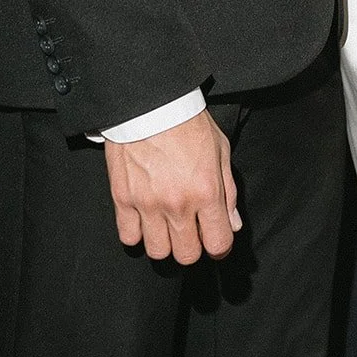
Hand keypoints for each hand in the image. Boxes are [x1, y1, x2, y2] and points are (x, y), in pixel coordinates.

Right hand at [104, 109, 240, 263]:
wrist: (150, 101)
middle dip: (193, 246)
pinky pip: (129, 237)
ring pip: (158, 252)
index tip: (216, 240)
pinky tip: (144, 218)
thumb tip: (233, 223)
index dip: (220, 247)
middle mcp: (178, 204)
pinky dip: (137, 233)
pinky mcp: (123, 198)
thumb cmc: (187, 120)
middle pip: (187, 255)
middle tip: (191, 230)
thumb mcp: (220, 149)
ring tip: (166, 224)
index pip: (218, 244)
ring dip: (165, 243)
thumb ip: (229, 191)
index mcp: (206, 191)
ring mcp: (148, 204)